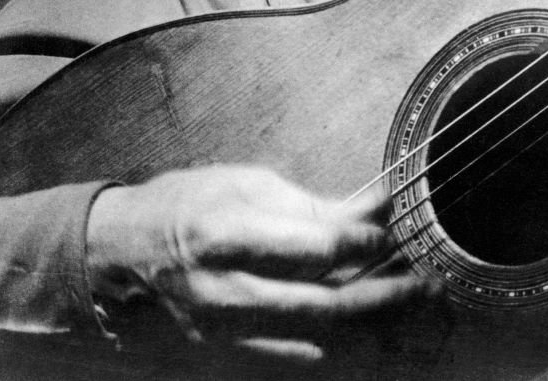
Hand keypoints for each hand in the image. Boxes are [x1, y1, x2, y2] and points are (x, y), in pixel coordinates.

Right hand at [85, 164, 440, 364]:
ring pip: (315, 345)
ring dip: (371, 333)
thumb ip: (317, 205)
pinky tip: (373, 338)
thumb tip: (380, 203)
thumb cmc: (188, 207)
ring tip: (412, 313)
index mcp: (227, 236)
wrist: (122, 256)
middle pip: (322, 308)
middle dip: (384, 299)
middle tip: (425, 285)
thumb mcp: (249, 185)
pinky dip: (338, 352)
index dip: (364, 242)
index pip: (315, 250)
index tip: (392, 231)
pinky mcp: (227, 356)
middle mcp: (224, 293)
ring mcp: (224, 334)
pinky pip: (294, 362)